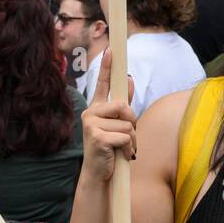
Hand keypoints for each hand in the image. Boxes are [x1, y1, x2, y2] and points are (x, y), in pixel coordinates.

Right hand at [80, 50, 136, 183]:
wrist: (99, 173)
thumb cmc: (109, 147)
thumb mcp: (117, 125)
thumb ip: (123, 105)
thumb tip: (129, 80)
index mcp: (96, 108)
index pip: (103, 83)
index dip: (107, 67)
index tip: (112, 49)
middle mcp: (90, 113)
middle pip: (124, 107)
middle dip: (132, 122)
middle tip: (126, 136)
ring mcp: (91, 124)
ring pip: (128, 124)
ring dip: (131, 139)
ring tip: (121, 147)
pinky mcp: (96, 136)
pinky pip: (126, 136)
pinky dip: (128, 147)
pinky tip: (120, 154)